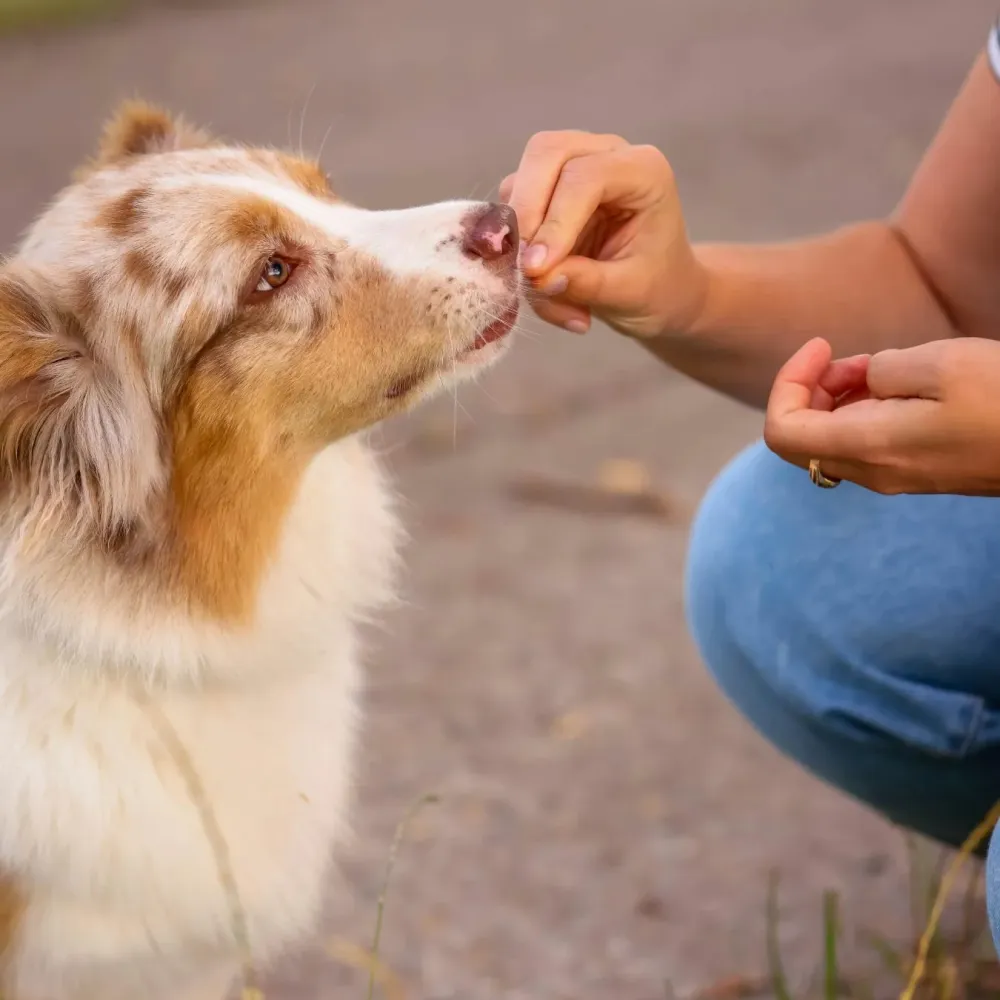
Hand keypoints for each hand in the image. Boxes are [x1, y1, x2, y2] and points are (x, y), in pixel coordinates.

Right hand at [499, 130, 706, 337]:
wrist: (658, 288)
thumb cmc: (657, 286)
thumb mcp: (630, 293)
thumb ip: (587, 283)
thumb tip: (538, 277)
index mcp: (643, 171)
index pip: (586, 177)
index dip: (556, 222)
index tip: (535, 270)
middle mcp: (606, 155)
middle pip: (545, 153)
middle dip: (525, 212)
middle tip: (522, 268)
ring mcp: (573, 165)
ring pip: (521, 179)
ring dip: (519, 237)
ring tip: (541, 288)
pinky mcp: (547, 189)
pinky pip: (513, 209)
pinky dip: (516, 249)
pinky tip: (541, 283)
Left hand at [764, 336, 999, 495]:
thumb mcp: (939, 363)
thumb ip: (880, 369)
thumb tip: (862, 381)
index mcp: (868, 447)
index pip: (782, 431)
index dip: (787, 383)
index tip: (820, 346)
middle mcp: (872, 472)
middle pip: (800, 438)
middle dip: (808, 390)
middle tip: (843, 355)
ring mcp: (893, 476)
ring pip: (831, 440)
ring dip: (836, 398)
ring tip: (872, 364)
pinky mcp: (915, 471)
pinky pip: (863, 443)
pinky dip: (861, 411)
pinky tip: (893, 384)